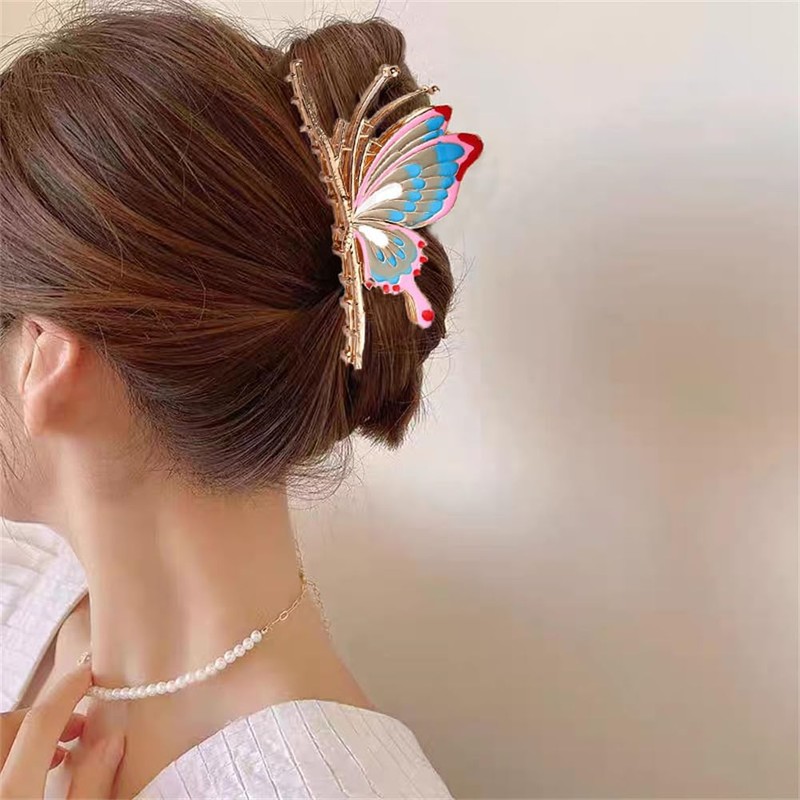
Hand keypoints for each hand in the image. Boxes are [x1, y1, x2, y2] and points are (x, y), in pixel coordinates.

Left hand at [0, 661, 124, 798]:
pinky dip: (12, 752)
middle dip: (43, 713)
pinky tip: (31, 772)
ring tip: (57, 750)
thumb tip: (112, 741)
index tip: (86, 676)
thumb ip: (91, 786)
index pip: (40, 724)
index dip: (67, 692)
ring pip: (0, 738)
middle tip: (76, 724)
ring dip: (26, 733)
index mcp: (15, 795)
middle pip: (8, 724)